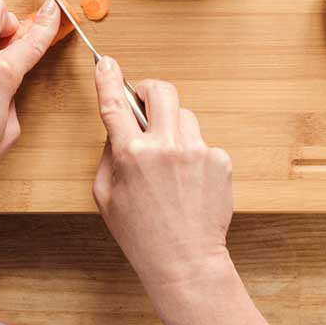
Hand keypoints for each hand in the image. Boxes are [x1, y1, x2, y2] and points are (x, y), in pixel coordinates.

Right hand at [93, 61, 234, 289]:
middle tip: (145, 102)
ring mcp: (196, 151)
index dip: (109, 79)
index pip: (114, 105)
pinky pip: (202, 143)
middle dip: (150, 91)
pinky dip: (193, 155)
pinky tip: (188, 183)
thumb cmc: (141, 234)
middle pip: (162, 91)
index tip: (106, 63)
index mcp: (132, 155)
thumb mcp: (106, 196)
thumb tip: (119, 129)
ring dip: (174, 129)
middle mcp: (166, 147)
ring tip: (170, 164)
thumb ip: (109, 156)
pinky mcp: (219, 160)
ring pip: (184, 117)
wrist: (186, 261)